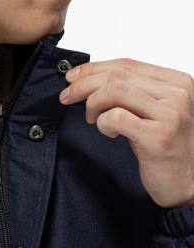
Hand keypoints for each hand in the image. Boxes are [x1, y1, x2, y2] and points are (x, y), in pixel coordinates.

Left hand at [59, 58, 193, 208]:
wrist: (187, 183)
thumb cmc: (163, 148)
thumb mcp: (148, 112)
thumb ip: (129, 93)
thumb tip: (87, 79)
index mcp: (176, 82)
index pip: (126, 64)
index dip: (93, 68)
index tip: (71, 77)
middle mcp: (178, 93)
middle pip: (117, 75)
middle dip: (84, 84)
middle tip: (66, 96)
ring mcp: (171, 113)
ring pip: (114, 91)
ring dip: (92, 104)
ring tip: (92, 119)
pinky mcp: (159, 136)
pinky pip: (116, 117)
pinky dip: (103, 123)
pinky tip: (109, 133)